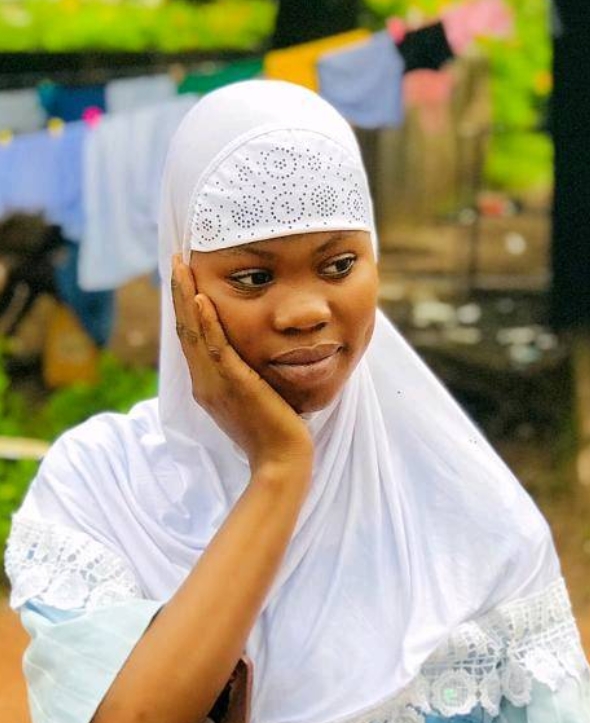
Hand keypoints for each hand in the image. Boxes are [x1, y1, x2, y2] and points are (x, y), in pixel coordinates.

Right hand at [171, 256, 313, 473]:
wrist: (281, 462)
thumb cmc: (275, 434)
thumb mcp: (256, 398)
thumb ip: (247, 378)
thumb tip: (253, 360)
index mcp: (208, 386)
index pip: (191, 339)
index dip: (185, 307)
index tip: (185, 278)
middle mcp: (205, 383)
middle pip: (185, 330)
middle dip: (180, 293)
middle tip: (176, 260)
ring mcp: (216, 385)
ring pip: (194, 334)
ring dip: (186, 297)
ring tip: (181, 267)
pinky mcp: (234, 385)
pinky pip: (216, 348)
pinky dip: (206, 322)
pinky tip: (201, 298)